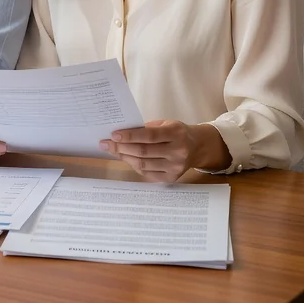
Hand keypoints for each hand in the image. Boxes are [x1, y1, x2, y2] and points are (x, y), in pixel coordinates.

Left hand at [101, 120, 230, 182]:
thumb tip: (121, 134)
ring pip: (143, 164)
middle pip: (143, 152)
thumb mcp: (165, 124)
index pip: (149, 136)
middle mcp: (177, 152)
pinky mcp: (172, 178)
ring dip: (124, 157)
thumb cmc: (176, 132)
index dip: (130, 136)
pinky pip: (147, 173)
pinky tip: (126, 158)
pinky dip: (134, 166)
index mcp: (176, 134)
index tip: (113, 134)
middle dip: (121, 147)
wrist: (198, 147)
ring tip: (112, 151)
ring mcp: (175, 167)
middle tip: (105, 144)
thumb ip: (146, 129)